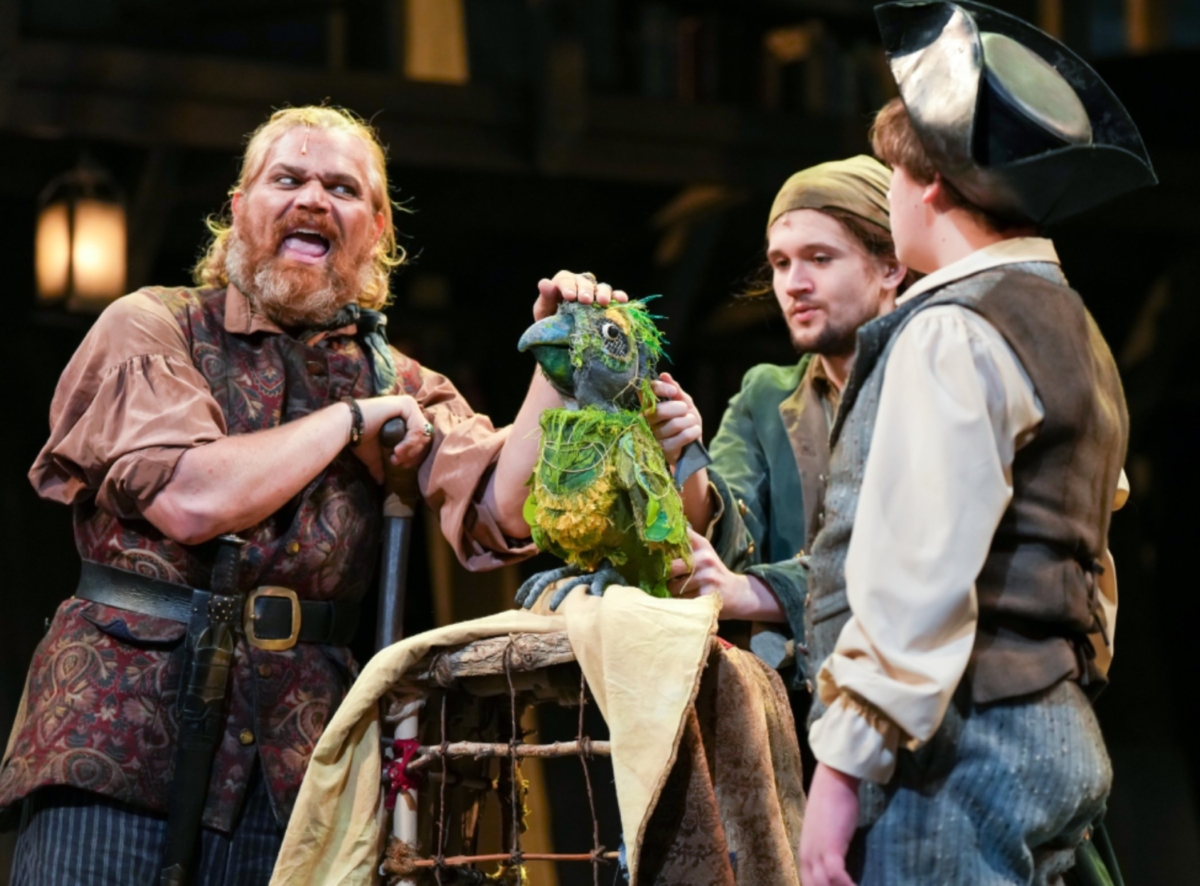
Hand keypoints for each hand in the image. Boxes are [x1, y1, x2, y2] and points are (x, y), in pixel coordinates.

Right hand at [351, 395, 431, 482]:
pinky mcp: (406, 405)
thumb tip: (381, 481)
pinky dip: (409, 443)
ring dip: (411, 450)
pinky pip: (417, 428)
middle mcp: (409, 408)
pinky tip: (396, 450)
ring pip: (423, 433)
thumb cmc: (360, 438)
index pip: (422, 437)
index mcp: (405, 416)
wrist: (347, 426)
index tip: (403, 465)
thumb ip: (381, 465)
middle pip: (425, 436)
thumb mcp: (375, 454)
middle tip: (399, 463)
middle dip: (414, 454)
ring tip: (395, 458)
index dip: (416, 454)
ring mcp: (408, 404)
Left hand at [533, 270, 628, 320]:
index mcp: (563, 284)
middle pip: (585, 282)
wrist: (562, 339)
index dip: (568, 286)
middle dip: (586, 290)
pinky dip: (619, 297)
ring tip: (604, 302)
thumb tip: (544, 283)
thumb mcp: (544, 311)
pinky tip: (622, 300)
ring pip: (601, 287)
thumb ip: (545, 297)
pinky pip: (614, 297)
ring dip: (603, 293)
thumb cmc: (550, 324)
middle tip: (586, 301)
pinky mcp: (607, 303)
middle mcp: (580, 285)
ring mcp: (595, 294)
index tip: (569, 296)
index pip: (565, 279)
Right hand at [647, 372, 701, 466]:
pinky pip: (684, 436)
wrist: (692, 448)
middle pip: (660, 410)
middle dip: (680, 409)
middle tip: (685, 412)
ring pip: (675, 424)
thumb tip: (664, 375)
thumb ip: (675, 390)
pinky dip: (694, 432)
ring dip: (690, 422)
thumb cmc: (686, 423)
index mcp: (650, 406)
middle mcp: (647, 420)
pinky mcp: (663, 449)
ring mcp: (654, 436)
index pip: (645, 392)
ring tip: (690, 424)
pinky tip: (693, 434)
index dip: (660, 389)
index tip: (674, 392)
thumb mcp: (684, 403)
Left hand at [666, 529, 782, 620]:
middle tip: (661, 580)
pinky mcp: (707, 595)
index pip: (679, 536)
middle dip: (663, 576)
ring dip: (669, 592)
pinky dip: (678, 602)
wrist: (738, 593)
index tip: (648, 544)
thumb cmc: (713, 571)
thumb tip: (657, 533)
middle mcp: (704, 558)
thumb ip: (685, 543)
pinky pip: (682, 600)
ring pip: (674, 587)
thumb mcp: (704, 552)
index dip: (662, 540)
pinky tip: (681, 601)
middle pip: (670, 567)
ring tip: (672, 591)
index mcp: (701, 545)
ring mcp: (707, 577)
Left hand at [799, 763, 860, 885]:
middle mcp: (806, 857)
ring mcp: (816, 853)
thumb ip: (827, 850)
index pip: (808, 884)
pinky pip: (837, 876)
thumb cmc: (832, 802)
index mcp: (805, 854)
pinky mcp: (830, 848)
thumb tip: (839, 863)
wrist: (833, 780)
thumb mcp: (826, 833)